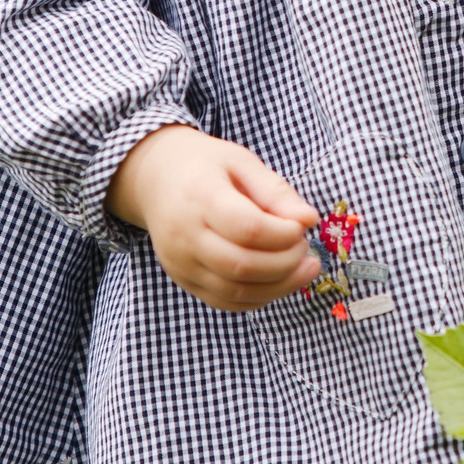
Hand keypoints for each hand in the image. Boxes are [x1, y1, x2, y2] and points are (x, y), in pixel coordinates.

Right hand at [107, 124, 320, 310]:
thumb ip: (275, 191)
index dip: (283, 234)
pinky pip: (225, 302)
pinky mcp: (183, 280)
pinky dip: (259, 298)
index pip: (247, 228)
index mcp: (200, 197)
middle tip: (306, 248)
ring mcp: (180, 263)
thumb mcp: (240, 161)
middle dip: (285, 263)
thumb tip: (308, 219)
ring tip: (304, 268)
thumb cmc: (204, 166)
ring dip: (279, 286)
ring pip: (235, 292)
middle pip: (241, 265)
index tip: (303, 226)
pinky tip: (279, 281)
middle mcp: (184, 236)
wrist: (155, 179)